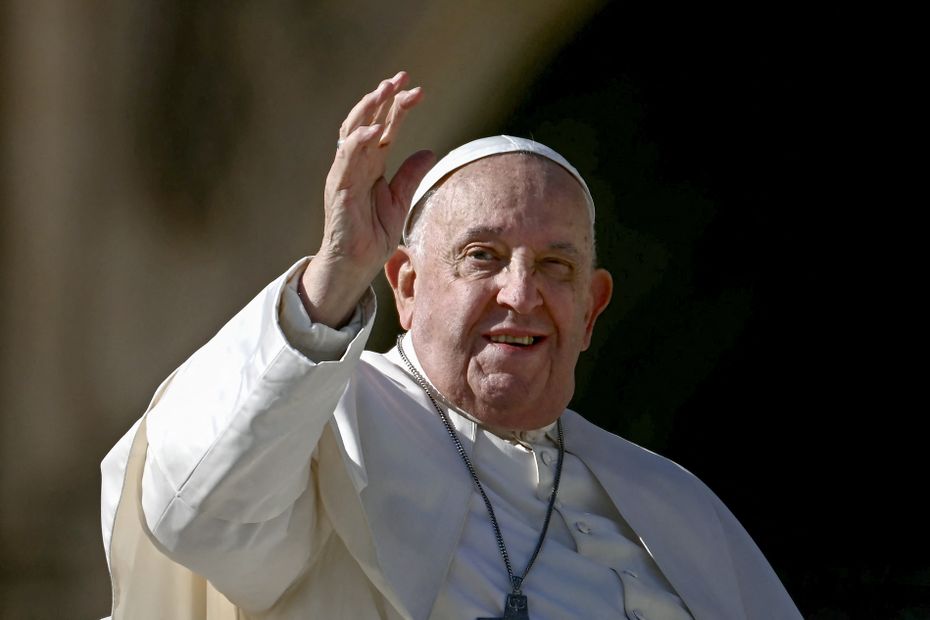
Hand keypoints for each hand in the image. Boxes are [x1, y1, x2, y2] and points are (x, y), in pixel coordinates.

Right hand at [301, 72, 434, 326]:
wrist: (355, 265)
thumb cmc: (372, 236)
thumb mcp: (399, 202)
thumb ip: (410, 175)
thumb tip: (430, 151)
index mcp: (371, 165)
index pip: (385, 128)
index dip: (398, 107)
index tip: (417, 90)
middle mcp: (356, 164)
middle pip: (367, 121)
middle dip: (383, 98)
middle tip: (401, 77)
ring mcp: (345, 173)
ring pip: (352, 131)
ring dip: (368, 109)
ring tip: (385, 90)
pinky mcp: (338, 188)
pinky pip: (347, 159)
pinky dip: (359, 141)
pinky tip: (376, 128)